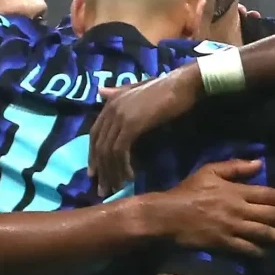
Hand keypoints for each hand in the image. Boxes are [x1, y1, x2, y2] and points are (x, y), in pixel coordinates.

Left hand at [89, 68, 202, 193]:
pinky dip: (123, 166)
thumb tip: (100, 92)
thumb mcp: (136, 90)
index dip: (93, 156)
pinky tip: (130, 176)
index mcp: (110, 103)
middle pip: (99, 145)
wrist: (182, 85)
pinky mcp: (131, 124)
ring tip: (117, 188)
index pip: (94, 134)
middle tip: (103, 190)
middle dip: (101, 170)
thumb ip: (117, 92)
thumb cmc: (165, 89)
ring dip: (112, 172)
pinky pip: (120, 150)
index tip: (95, 174)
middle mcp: (111, 109)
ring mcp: (120, 116)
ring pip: (108, 151)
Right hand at [151, 160, 274, 257]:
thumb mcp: (209, 171)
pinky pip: (247, 249)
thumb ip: (235, 167)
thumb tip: (259, 163)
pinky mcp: (223, 244)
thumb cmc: (187, 191)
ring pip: (264, 234)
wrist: (167, 215)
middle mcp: (238, 210)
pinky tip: (274, 255)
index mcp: (236, 191)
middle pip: (272, 216)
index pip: (269, 195)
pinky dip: (262, 252)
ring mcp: (232, 228)